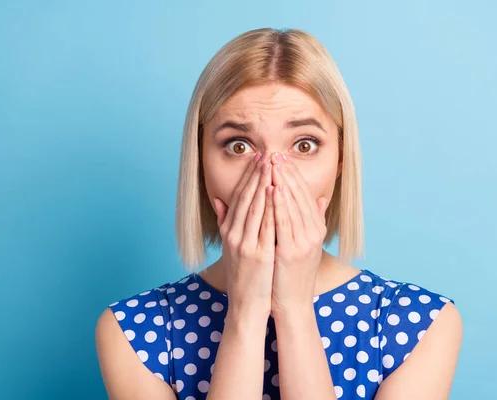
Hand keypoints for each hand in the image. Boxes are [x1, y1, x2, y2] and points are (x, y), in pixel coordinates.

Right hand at [213, 152, 275, 317]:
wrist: (246, 305)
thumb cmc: (243, 276)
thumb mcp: (231, 247)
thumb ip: (226, 223)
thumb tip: (219, 200)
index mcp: (230, 232)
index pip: (239, 198)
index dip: (248, 177)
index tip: (257, 159)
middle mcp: (235, 235)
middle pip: (247, 198)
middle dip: (257, 175)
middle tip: (266, 154)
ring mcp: (246, 244)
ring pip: (256, 207)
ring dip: (264, 183)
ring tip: (272, 165)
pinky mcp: (258, 254)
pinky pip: (266, 224)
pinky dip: (271, 206)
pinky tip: (276, 191)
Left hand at [269, 152, 328, 316]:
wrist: (292, 303)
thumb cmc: (292, 273)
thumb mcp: (303, 243)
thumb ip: (310, 220)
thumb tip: (319, 198)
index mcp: (314, 228)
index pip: (304, 194)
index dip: (293, 174)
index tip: (281, 157)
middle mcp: (313, 232)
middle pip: (299, 195)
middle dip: (286, 172)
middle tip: (275, 152)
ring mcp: (304, 241)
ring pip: (292, 204)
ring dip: (282, 181)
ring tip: (272, 163)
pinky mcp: (291, 251)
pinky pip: (284, 222)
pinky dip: (279, 204)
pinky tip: (272, 189)